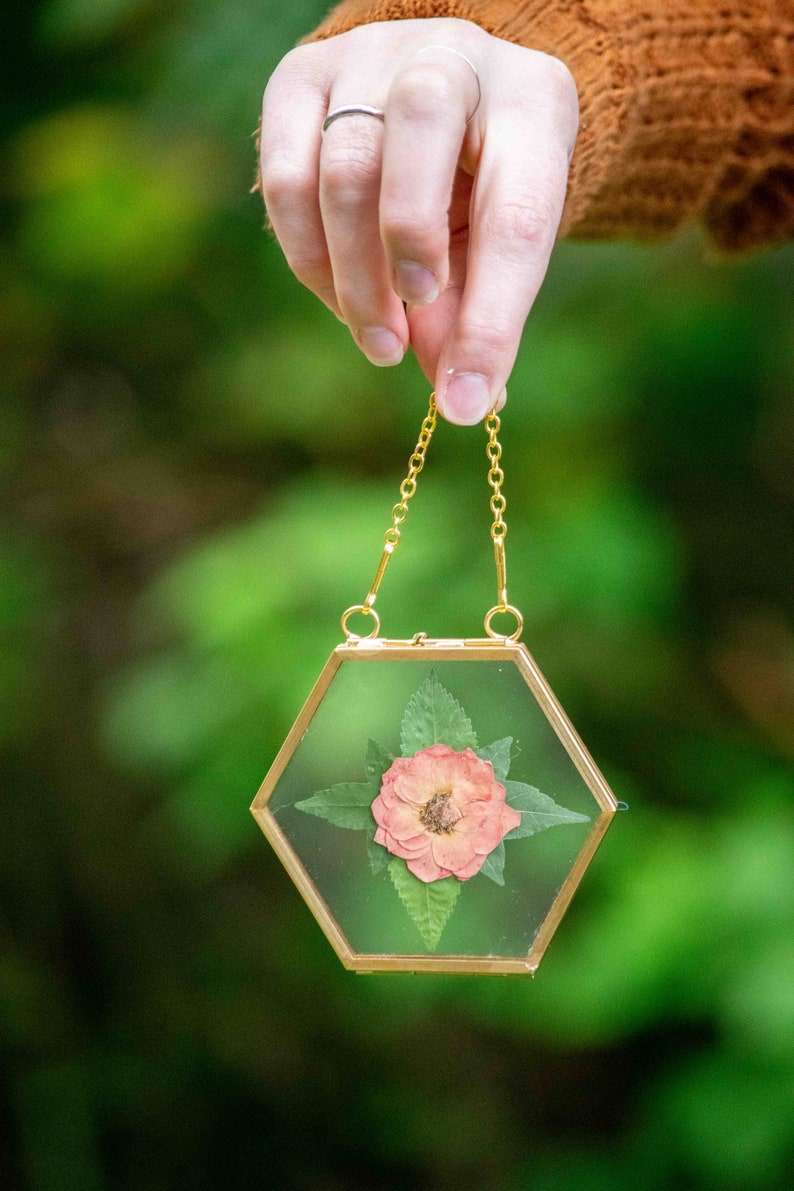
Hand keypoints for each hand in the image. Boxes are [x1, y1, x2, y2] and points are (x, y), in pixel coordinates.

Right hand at [259, 18, 577, 424]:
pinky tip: (336, 293)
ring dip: (353, 277)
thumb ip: (476, 314)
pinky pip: (284, 177)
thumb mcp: (497, 241)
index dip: (492, 319)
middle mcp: (451, 58)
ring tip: (378, 337)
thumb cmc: (479, 183)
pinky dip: (307, 255)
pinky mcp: (300, 77)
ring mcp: (368, 56)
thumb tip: (462, 402)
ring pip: (344, 168)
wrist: (437, 93)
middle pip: (419, 135)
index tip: (467, 400)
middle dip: (406, 252)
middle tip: (400, 340)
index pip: (517, 212)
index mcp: (531, 103)